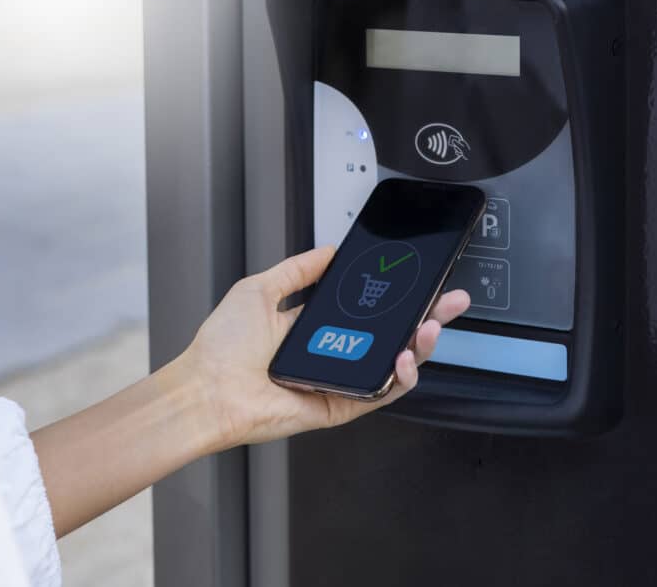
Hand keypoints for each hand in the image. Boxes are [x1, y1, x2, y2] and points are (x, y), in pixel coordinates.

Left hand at [175, 246, 469, 448]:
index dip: (399, 295)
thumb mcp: (259, 289)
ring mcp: (340, 379)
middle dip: (428, 316)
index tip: (420, 278)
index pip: (370, 308)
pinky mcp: (341, 404)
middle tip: (450, 300)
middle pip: (393, 335)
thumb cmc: (221, 348)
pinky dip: (400, 377)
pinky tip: (404, 358)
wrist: (206, 390)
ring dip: (421, 345)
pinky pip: (380, 392)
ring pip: (395, 364)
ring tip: (430, 326)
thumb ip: (297, 269)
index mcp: (318, 326)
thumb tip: (327, 251)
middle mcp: (334, 352)